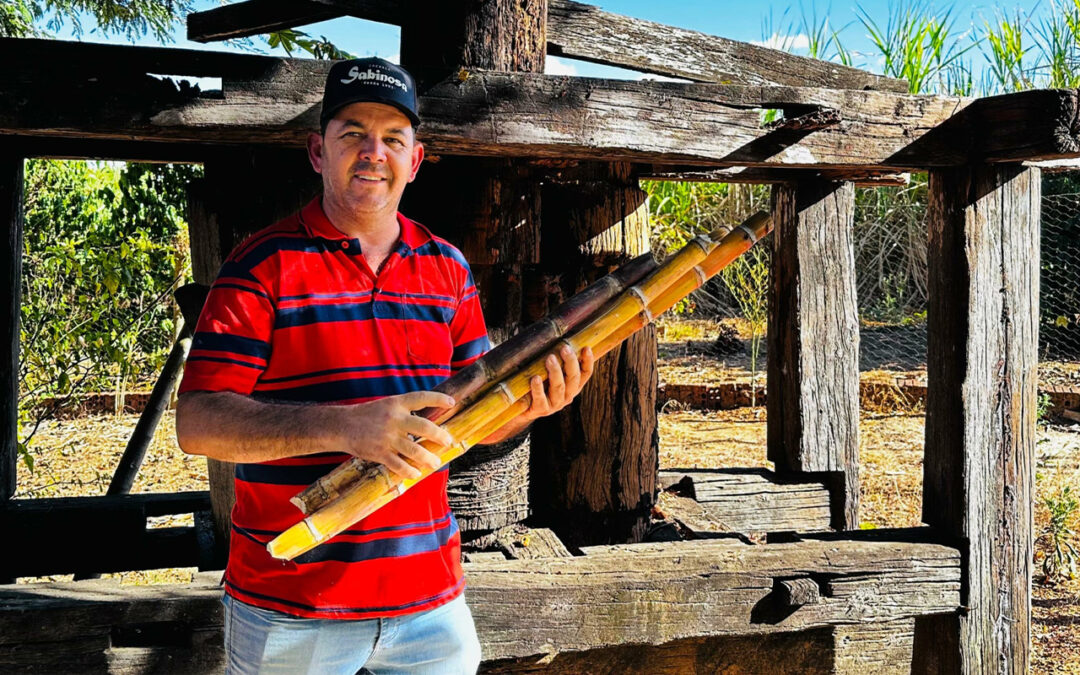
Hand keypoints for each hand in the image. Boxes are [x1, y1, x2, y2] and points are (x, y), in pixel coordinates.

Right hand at [339, 391, 455, 479]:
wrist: (341, 426)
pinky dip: (409, 471)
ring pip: (414, 450)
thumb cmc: (367, 415)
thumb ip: (405, 411)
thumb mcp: (387, 405)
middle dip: (439, 435)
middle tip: (448, 441)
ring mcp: (387, 437)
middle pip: (424, 427)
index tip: (452, 403)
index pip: (421, 397)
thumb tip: (428, 422)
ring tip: (435, 462)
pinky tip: (416, 473)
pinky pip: (399, 465)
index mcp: (396, 403)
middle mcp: (394, 419)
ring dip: (428, 458)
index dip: (438, 399)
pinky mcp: (379, 453)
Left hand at [522, 344, 594, 420]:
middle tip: (564, 348)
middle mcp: (567, 395)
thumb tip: (557, 337)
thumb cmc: (537, 383)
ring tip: (550, 358)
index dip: (588, 361)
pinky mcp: (540, 409)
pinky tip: (535, 378)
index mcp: (573, 385)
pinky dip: (538, 388)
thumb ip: (556, 359)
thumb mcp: (549, 372)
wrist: (521, 408)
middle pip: (573, 378)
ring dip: (555, 372)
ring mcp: (554, 404)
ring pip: (559, 387)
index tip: (586, 347)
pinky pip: (540, 399)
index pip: (585, 373)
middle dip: (570, 362)